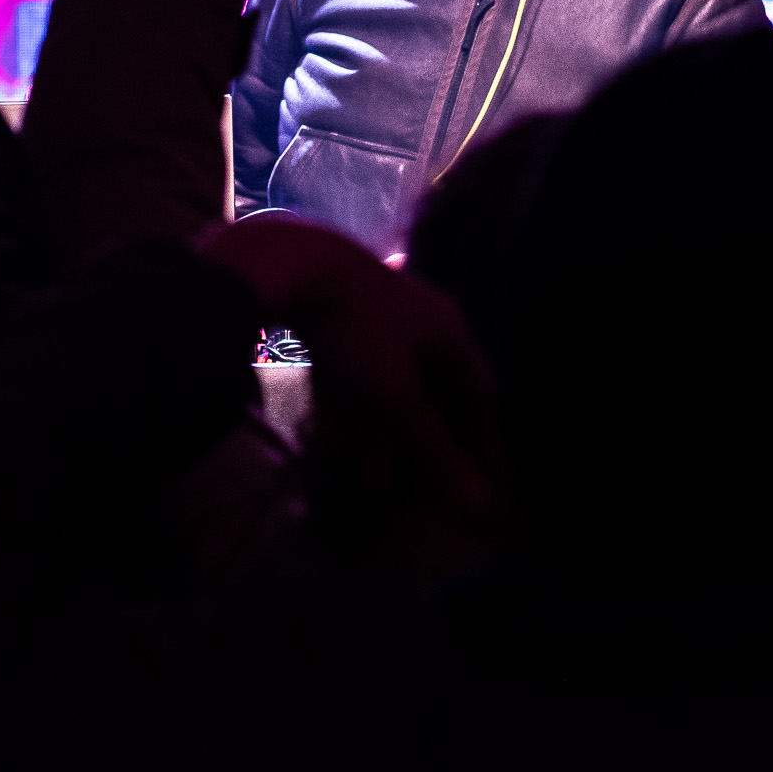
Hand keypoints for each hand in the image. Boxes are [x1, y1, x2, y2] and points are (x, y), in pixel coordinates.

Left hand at [202, 215, 501, 529]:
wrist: (288, 264)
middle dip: (426, 446)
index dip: (482, 438)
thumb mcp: (397, 397)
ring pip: (386, 388)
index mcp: (448, 327)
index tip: (484, 477)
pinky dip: (346, 413)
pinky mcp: (331, 316)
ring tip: (373, 486)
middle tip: (426, 490)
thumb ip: (435, 450)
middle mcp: (419, 315)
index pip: (479, 392)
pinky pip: (349, 375)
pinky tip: (330, 449)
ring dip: (381, 438)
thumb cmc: (357, 329)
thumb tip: (478, 506)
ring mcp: (373, 313)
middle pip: (432, 393)